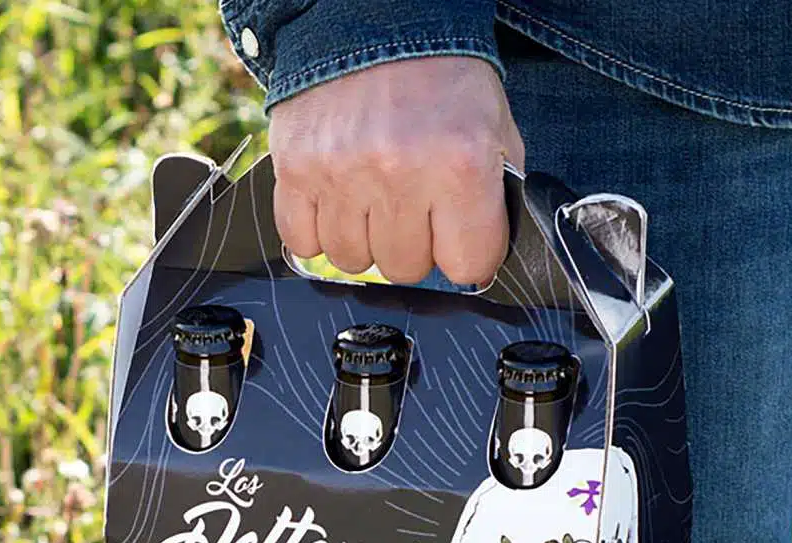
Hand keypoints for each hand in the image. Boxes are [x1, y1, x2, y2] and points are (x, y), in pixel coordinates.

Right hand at [269, 56, 524, 285]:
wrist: (375, 18)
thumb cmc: (443, 80)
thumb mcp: (496, 134)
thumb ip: (495, 205)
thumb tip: (481, 266)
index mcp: (460, 164)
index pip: (467, 266)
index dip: (466, 254)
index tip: (459, 235)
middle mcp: (398, 171)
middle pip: (405, 269)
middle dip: (414, 246)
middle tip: (415, 205)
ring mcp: (341, 171)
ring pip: (353, 261)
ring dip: (366, 239)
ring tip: (375, 196)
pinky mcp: (295, 167)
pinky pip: (303, 241)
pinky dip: (318, 230)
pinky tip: (338, 200)